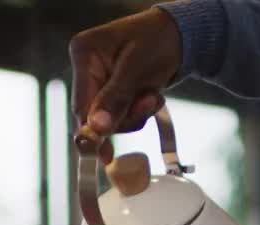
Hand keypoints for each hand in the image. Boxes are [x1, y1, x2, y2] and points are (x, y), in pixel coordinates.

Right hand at [70, 9, 182, 161]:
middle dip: (124, 116)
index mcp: (84, 53)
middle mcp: (86, 69)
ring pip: (109, 120)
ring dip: (135, 115)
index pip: (81, 102)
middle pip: (93, 115)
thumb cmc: (158, 40)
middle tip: (148, 103)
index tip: (103, 153)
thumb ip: (115, 98)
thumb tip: (96, 128)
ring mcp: (98, 82)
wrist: (178, 35)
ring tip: (153, 94)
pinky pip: (120, 117)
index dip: (93, 129)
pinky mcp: (111, 93)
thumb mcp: (137, 68)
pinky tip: (151, 96)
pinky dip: (138, 113)